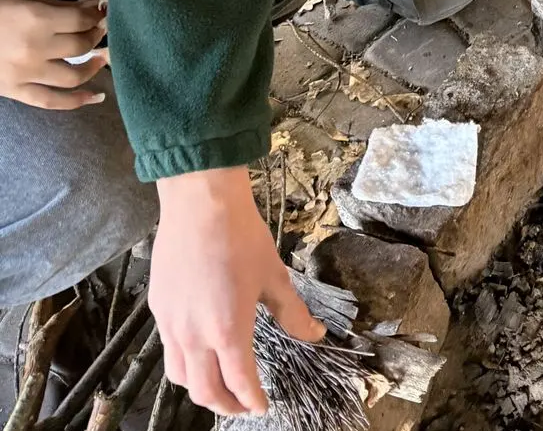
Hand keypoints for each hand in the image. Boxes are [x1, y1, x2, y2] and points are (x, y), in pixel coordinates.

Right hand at [0, 0, 107, 108]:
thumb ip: (59, 6)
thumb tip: (95, 7)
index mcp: (35, 19)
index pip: (82, 20)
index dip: (97, 17)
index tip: (101, 15)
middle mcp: (34, 48)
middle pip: (81, 46)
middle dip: (94, 37)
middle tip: (97, 32)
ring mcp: (24, 73)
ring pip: (73, 76)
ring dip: (93, 67)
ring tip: (99, 58)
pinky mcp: (14, 91)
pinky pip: (51, 101)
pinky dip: (77, 101)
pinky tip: (96, 97)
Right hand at [152, 167, 325, 415]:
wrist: (200, 205)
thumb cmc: (241, 238)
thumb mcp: (276, 278)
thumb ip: (293, 313)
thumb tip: (314, 335)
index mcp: (227, 330)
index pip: (239, 382)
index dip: (252, 400)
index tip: (263, 407)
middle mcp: (193, 334)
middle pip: (203, 390)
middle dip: (226, 405)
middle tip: (243, 405)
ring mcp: (170, 323)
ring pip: (180, 375)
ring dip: (201, 388)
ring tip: (221, 386)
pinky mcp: (158, 308)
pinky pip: (168, 350)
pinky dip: (186, 364)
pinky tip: (201, 353)